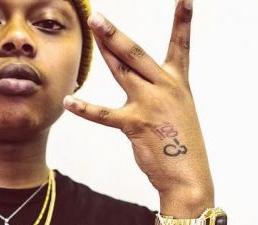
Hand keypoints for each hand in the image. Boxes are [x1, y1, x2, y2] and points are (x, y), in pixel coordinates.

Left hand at [64, 0, 213, 206]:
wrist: (187, 174)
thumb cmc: (179, 144)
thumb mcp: (175, 111)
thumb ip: (156, 92)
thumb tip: (136, 81)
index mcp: (178, 83)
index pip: (181, 46)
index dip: (183, 20)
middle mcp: (166, 88)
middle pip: (136, 53)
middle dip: (116, 33)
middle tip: (98, 17)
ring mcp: (150, 104)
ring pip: (122, 71)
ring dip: (105, 50)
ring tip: (92, 31)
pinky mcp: (135, 124)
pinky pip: (104, 114)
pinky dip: (85, 108)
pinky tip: (69, 101)